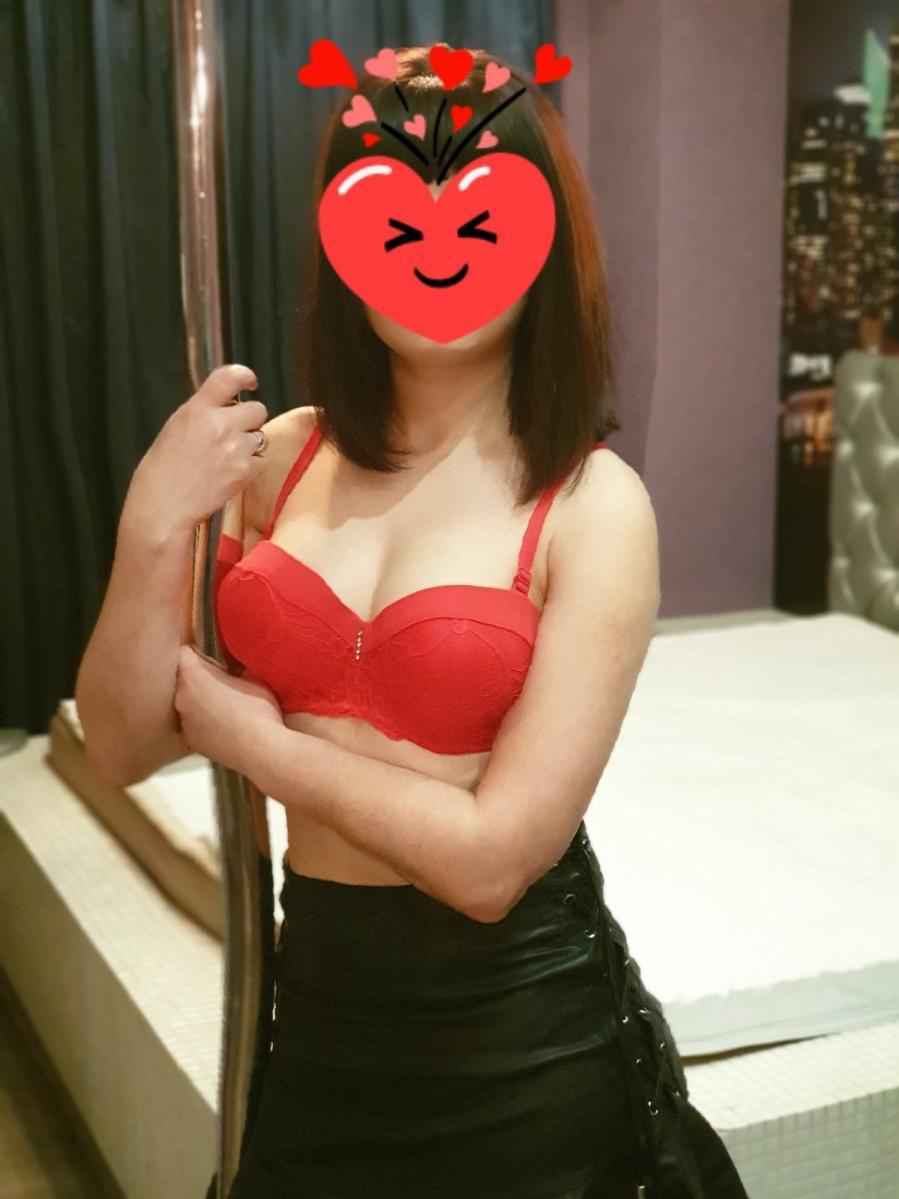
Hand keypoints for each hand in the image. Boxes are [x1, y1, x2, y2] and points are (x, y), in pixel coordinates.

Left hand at [174, 645, 283, 773]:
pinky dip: (204, 721)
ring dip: (200, 700)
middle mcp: (180, 699)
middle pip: (184, 679)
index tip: (214, 658)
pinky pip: (194, 723)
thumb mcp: (251, 677)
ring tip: (226, 705)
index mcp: (192, 678)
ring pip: (188, 702)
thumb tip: (233, 662)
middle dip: (199, 677)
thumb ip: (234, 666)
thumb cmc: (259, 712)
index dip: (200, 653)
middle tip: (223, 680)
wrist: (264, 751)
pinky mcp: (192, 742)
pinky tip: (225, 724)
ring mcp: (184, 723)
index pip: (184, 653)